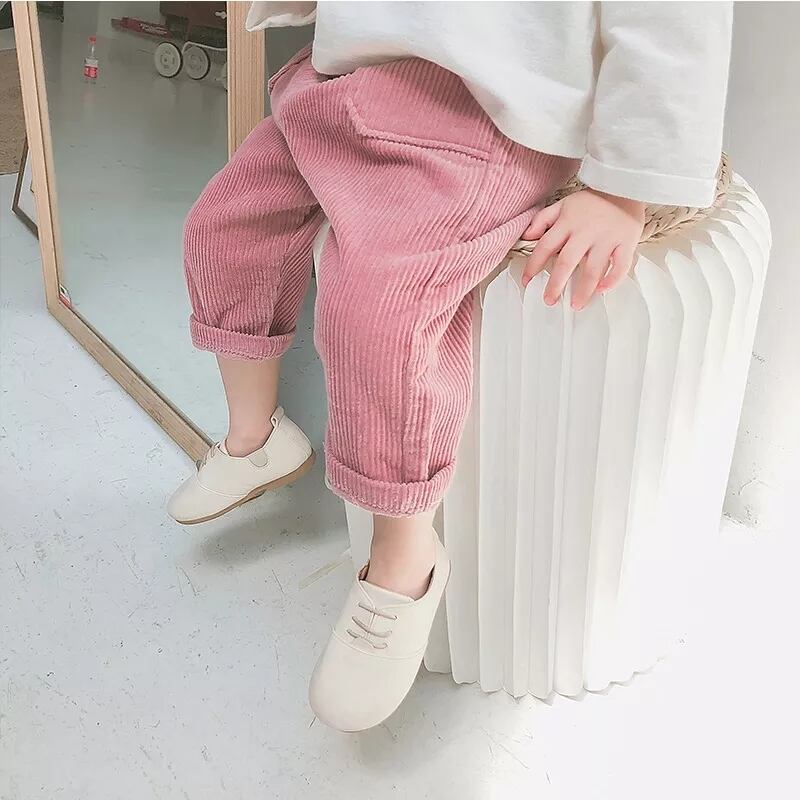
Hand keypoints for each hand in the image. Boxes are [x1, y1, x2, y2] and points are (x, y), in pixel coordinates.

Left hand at [521, 188, 644, 309]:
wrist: (625, 186)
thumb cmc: (592, 200)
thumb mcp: (563, 204)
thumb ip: (543, 219)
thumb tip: (526, 236)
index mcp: (567, 223)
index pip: (545, 246)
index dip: (533, 265)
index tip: (526, 281)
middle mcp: (585, 232)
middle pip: (567, 262)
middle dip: (556, 284)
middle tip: (550, 300)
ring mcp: (606, 238)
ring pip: (593, 268)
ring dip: (584, 289)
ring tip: (576, 305)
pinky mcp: (626, 242)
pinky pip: (620, 265)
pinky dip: (612, 279)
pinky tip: (602, 290)